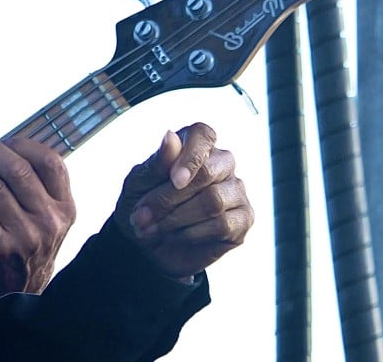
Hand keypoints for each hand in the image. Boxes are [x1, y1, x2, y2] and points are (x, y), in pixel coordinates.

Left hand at [0, 131, 75, 312]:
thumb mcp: (49, 221)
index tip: (4, 138)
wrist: (17, 299)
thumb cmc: (29, 250)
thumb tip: (5, 147)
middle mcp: (49, 222)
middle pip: (18, 170)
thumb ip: (39, 188)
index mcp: (66, 209)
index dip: (24, 144)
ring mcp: (25, 236)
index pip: (51, 162)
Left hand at [113, 123, 253, 279]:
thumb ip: (157, 163)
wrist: (146, 247)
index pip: (203, 135)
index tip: (174, 180)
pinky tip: (175, 236)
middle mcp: (221, 164)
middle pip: (208, 171)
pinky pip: (222, 224)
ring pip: (213, 201)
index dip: (190, 156)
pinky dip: (191, 233)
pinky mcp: (243, 219)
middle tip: (142, 216)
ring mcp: (235, 191)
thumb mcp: (139, 184)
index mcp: (194, 146)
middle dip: (170, 197)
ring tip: (153, 228)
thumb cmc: (144, 206)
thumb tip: (170, 136)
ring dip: (176, 218)